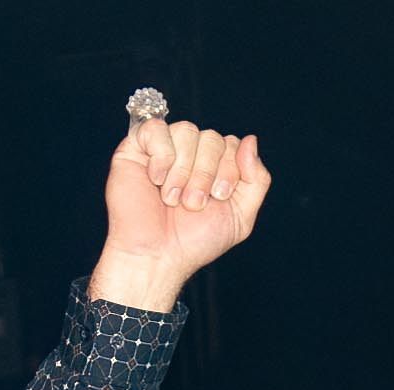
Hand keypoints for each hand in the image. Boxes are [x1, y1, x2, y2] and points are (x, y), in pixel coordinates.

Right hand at [90, 119, 270, 309]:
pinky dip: (161, 156)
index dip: (229, 169)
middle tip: (193, 204)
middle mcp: (191, 155)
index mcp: (214, 168)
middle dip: (205, 174)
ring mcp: (164, 149)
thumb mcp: (240, 217)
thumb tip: (251, 140)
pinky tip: (156, 180)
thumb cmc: (193, 241)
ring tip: (172, 199)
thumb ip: (256, 180)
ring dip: (183, 171)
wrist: (157, 256)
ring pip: (187, 131)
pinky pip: (156, 128)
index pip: (232, 145)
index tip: (218, 197)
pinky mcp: (137, 147)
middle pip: (212, 137)